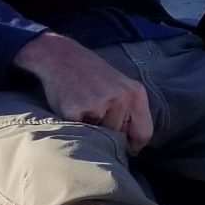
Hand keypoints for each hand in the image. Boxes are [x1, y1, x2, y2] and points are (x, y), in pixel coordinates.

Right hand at [13, 31, 151, 150]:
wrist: (61, 57)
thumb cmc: (91, 76)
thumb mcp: (119, 88)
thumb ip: (130, 112)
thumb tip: (132, 148)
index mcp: (136, 93)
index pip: (144, 133)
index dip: (133, 145)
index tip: (123, 145)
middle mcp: (122, 98)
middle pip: (120, 137)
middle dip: (109, 133)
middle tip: (95, 112)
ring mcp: (100, 103)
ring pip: (101, 135)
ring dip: (92, 128)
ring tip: (85, 107)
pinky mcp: (79, 109)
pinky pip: (80, 130)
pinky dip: (75, 123)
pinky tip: (73, 106)